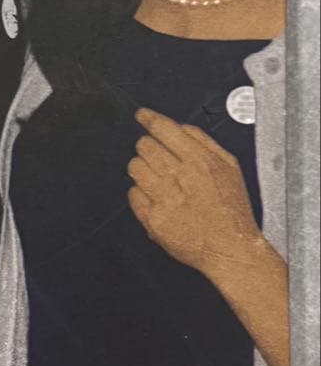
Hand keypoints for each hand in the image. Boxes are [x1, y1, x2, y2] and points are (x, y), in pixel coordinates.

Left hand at [126, 107, 261, 278]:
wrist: (232, 249)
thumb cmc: (232, 210)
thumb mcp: (229, 167)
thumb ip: (203, 141)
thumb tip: (178, 126)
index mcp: (200, 161)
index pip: (164, 128)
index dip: (148, 118)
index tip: (142, 115)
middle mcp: (180, 177)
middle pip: (145, 145)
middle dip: (148, 147)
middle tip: (157, 156)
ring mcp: (165, 199)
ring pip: (135, 167)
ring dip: (142, 169)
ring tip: (158, 179)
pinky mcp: (154, 219)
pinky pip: (133, 194)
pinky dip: (140, 194)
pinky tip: (156, 199)